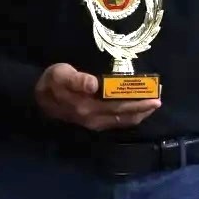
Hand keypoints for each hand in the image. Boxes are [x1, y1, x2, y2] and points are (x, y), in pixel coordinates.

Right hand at [34, 63, 160, 130]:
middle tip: (159, 99)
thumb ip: (76, 80)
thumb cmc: (52, 82)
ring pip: (122, 120)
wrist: (39, 98)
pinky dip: (129, 116)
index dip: (138, 102)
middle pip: (124, 115)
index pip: (120, 106)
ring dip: (138, 113)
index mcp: (89, 107)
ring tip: (152, 105)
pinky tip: (136, 112)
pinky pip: (117, 121)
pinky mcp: (94, 122)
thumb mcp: (61, 75)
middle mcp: (94, 119)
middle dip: (143, 108)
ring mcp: (94, 123)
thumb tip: (94, 84)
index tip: (154, 96)